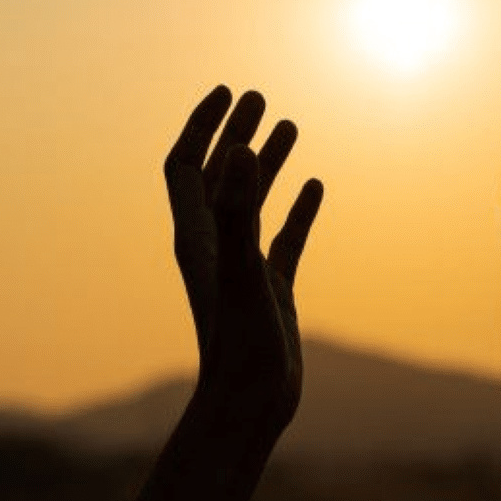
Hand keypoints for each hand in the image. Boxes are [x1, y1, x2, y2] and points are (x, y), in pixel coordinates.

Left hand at [163, 86, 322, 429]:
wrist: (250, 408)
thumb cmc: (240, 347)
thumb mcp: (241, 273)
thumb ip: (237, 212)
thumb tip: (237, 150)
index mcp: (198, 237)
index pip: (185, 168)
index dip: (201, 127)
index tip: (227, 92)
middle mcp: (216, 247)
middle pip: (218, 177)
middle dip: (234, 134)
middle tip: (259, 98)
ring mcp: (243, 268)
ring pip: (252, 203)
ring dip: (267, 163)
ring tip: (290, 125)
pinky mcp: (271, 289)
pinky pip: (283, 238)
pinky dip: (297, 209)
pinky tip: (316, 187)